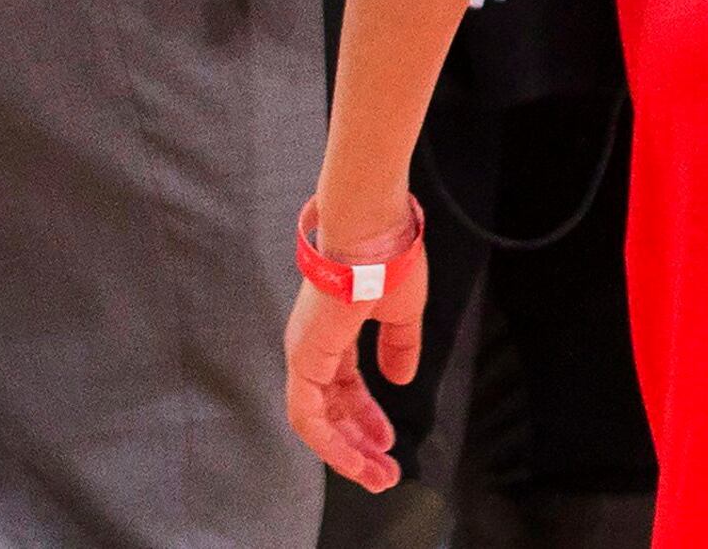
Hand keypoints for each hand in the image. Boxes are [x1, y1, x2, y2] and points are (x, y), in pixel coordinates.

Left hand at [284, 223, 425, 492]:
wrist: (372, 230)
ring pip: (318, 421)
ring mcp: (305, 354)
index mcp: (333, 332)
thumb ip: (399, 347)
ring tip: (378, 476)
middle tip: (384, 472)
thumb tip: (401, 379)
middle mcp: (313, 346)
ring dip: (347, 453)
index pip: (345, 387)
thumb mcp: (403, 312)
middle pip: (332, 410)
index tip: (388, 439)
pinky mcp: (304, 361)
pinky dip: (331, 443)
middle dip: (359, 444)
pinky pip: (309, 417)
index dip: (366, 416)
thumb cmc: (388, 258)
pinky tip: (357, 457)